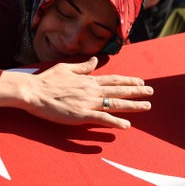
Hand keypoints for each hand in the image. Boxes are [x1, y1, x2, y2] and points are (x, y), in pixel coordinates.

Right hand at [0, 57, 152, 128]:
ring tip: (147, 106)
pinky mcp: (81, 115)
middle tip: (151, 93)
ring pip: (115, 104)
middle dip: (137, 91)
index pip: (114, 79)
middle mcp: (91, 90)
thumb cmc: (46, 80)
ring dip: (132, 105)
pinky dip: (115, 122)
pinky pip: (102, 119)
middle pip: (119, 90)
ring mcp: (87, 103)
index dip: (128, 81)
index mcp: (88, 79)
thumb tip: (96, 60)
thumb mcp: (66, 68)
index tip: (141, 81)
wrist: (32, 91)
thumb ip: (83, 66)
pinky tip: (126, 125)